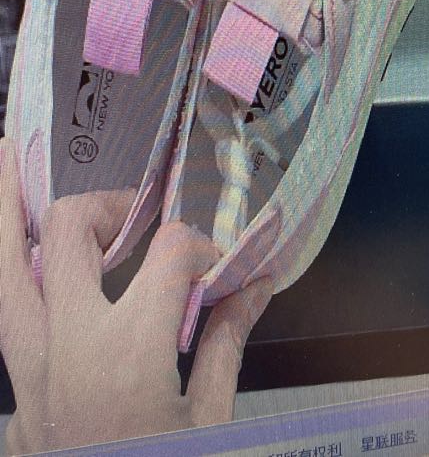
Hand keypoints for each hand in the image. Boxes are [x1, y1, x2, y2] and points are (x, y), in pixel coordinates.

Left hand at [0, 138, 271, 453]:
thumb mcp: (210, 423)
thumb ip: (226, 343)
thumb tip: (255, 285)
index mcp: (129, 351)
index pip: (172, 252)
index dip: (205, 246)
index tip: (221, 266)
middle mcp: (68, 347)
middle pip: (73, 230)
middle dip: (112, 206)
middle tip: (139, 217)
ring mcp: (28, 373)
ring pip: (3, 268)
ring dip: (4, 209)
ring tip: (3, 152)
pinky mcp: (12, 400)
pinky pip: (4, 317)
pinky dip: (11, 275)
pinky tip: (20, 252)